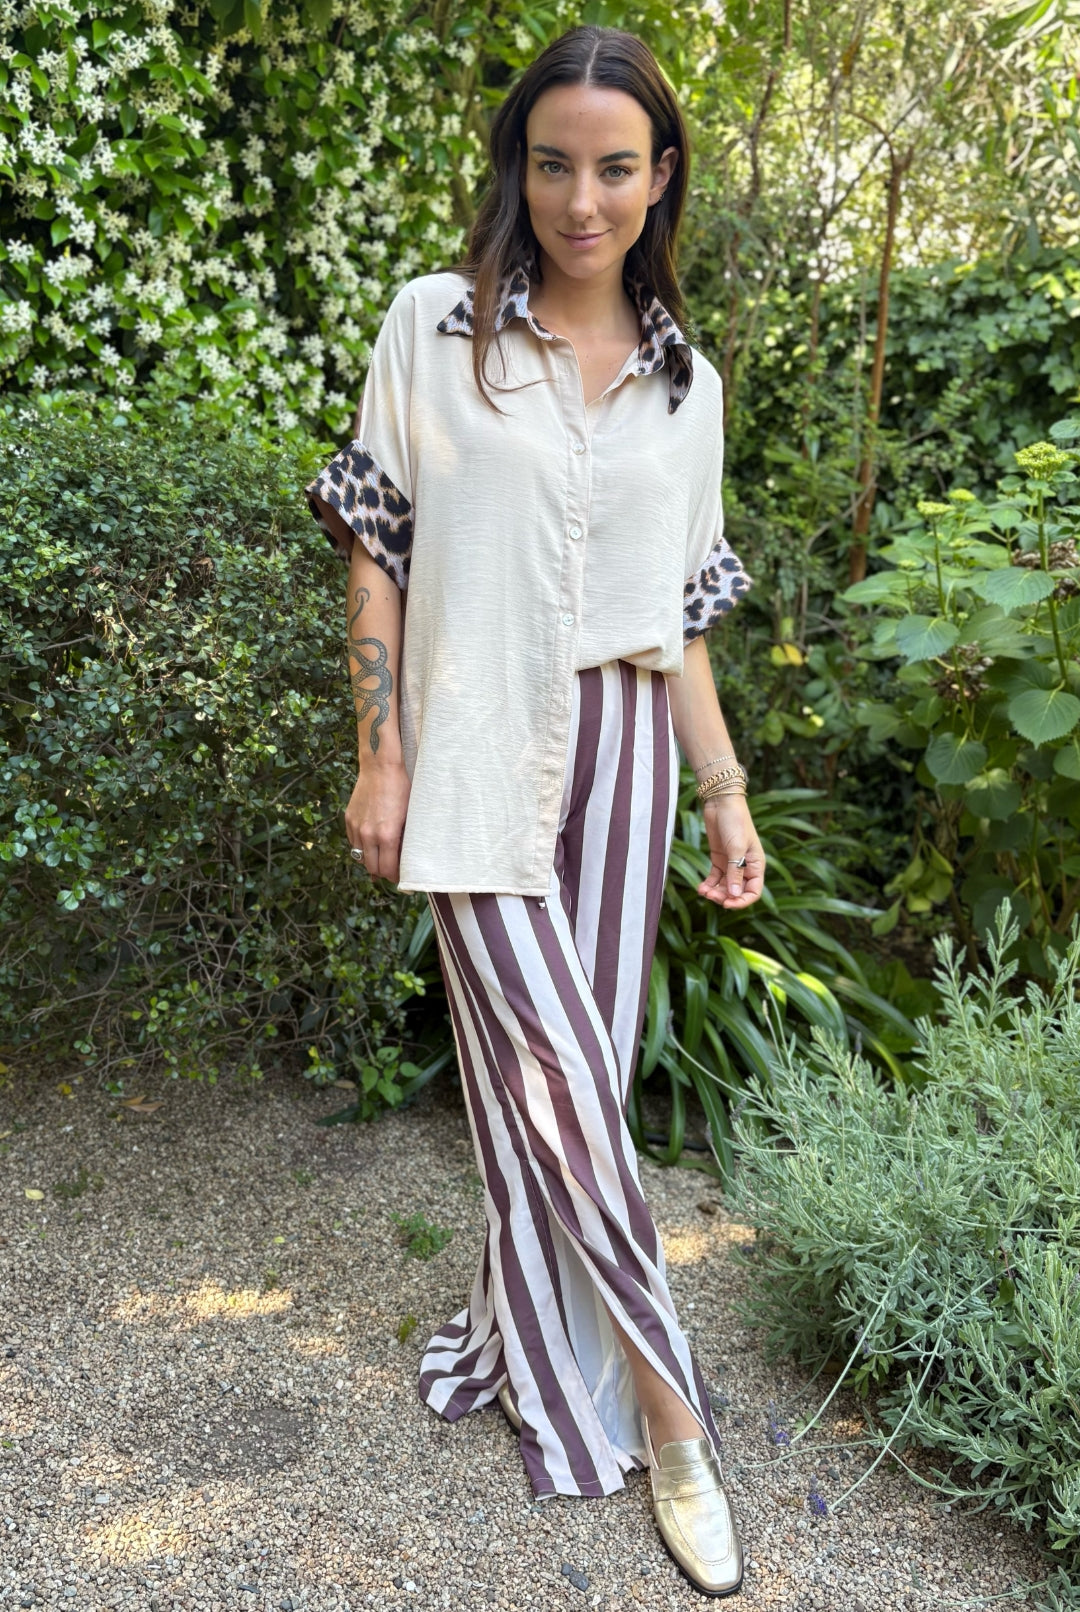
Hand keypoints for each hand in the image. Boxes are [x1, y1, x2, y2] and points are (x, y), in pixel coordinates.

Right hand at [345, 760, 410, 881]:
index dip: (395, 877)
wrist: (381, 767)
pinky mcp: (349, 819)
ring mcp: (356, 827)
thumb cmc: (401, 789)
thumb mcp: (409, 816)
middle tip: (392, 870)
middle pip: (372, 868)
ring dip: (371, 860)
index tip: (400, 877)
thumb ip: (404, 840)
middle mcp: (368, 835)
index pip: (387, 869)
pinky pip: (353, 842)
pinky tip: (371, 843)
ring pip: (360, 857)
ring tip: (381, 857)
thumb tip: (404, 858)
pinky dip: (362, 847)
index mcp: (386, 836)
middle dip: (382, 872)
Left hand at [697, 794, 765, 907]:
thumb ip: (735, 872)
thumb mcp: (736, 847)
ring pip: (725, 887)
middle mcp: (745, 867)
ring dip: (715, 892)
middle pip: (737, 891)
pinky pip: (715, 878)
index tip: (727, 904)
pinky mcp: (719, 859)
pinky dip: (709, 885)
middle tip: (711, 896)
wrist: (721, 803)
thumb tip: (734, 894)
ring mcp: (731, 864)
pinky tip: (701, 888)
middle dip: (724, 897)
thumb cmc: (735, 821)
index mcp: (756, 865)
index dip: (742, 901)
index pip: (754, 891)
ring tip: (704, 891)